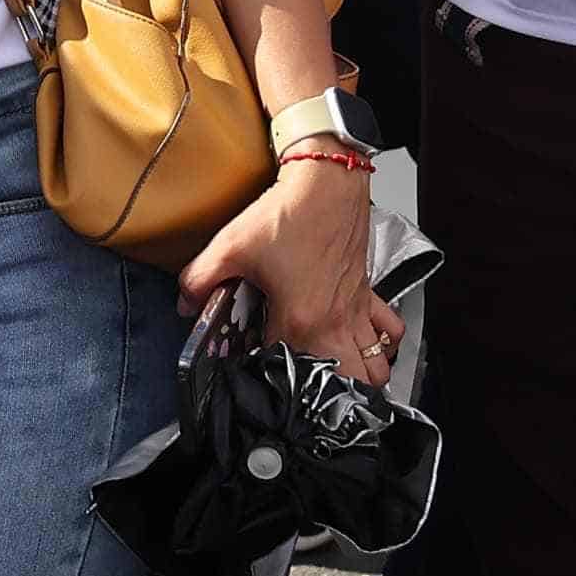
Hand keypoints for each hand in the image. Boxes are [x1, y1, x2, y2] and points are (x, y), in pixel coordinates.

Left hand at [182, 157, 401, 385]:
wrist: (326, 183)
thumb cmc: (288, 213)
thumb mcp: (230, 246)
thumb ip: (199, 279)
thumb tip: (186, 304)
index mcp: (299, 319)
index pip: (285, 369)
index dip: (266, 373)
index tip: (255, 365)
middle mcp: (333, 323)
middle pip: (342, 383)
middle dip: (322, 392)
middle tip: (299, 381)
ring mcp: (355, 312)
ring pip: (375, 370)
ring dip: (359, 379)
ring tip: (334, 375)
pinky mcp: (369, 294)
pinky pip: (389, 333)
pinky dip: (383, 347)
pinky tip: (365, 345)